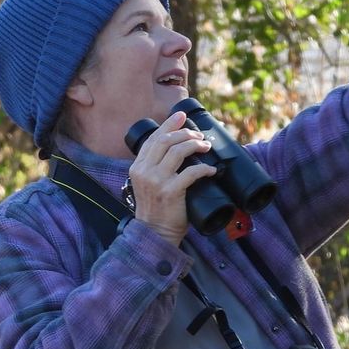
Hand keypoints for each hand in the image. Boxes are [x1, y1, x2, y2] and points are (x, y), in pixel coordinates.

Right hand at [128, 112, 215, 247]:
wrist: (155, 233)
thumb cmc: (156, 210)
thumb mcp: (147, 185)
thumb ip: (155, 169)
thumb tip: (177, 152)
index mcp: (137, 167)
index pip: (152, 139)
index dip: (168, 124)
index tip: (181, 115)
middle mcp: (144, 171)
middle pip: (165, 140)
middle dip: (185, 132)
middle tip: (199, 135)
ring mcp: (157, 181)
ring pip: (178, 151)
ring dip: (195, 145)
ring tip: (206, 146)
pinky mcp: (170, 191)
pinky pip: (191, 172)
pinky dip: (204, 168)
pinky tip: (211, 169)